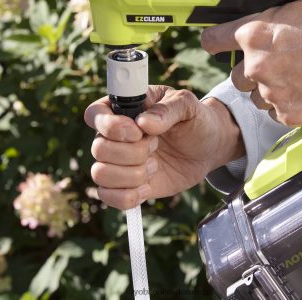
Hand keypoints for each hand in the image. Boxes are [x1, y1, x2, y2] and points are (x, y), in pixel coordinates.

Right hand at [84, 86, 242, 209]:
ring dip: (132, 174)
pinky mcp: (125, 186)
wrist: (207, 149)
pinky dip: (129, 195)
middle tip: (156, 144)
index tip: (137, 131)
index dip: (110, 126)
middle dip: (132, 152)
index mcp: (123, 109)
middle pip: (98, 148)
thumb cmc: (194, 120)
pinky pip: (109, 197)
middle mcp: (114, 136)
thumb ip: (167, 109)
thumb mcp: (188, 105)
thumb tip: (143, 122)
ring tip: (155, 164)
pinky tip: (148, 186)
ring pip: (100, 174)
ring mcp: (118, 162)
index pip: (94, 114)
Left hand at [201, 0, 301, 126]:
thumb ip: (268, 9)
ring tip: (297, 77)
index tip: (220, 46)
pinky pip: (277, 112)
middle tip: (279, 63)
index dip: (217, 43)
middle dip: (253, 71)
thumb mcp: (296, 0)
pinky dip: (289, 105)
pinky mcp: (289, 114)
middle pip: (237, 76)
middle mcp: (256, 65)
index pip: (212, 41)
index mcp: (252, 34)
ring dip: (270, 90)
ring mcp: (272, 92)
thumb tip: (254, 4)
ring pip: (257, 97)